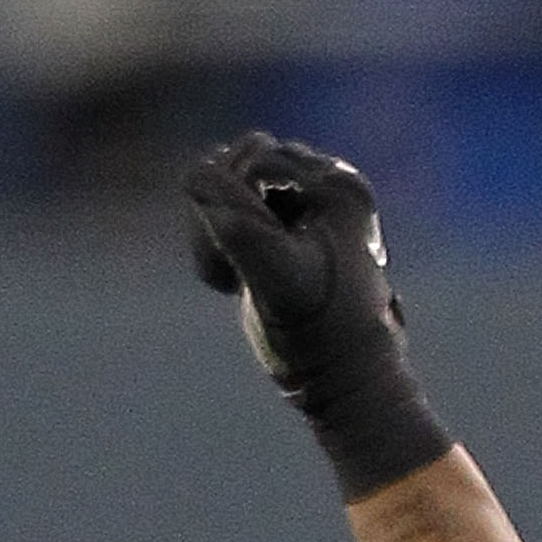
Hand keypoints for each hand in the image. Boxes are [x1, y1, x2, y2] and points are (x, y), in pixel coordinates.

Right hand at [182, 132, 449, 499]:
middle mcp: (323, 182)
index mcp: (336, 186)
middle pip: (238, 161)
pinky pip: (225, 208)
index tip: (240, 263)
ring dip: (214, 228)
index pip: (255, 158)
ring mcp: (302, 202)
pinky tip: (234, 282)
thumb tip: (196, 175)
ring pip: (226, 182)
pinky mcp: (281, 226)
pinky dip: (217, 242)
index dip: (234, 205)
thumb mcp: (280, 282)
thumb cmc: (324, 337)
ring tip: (233, 278)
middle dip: (223, 214)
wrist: (345, 382)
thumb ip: (241, 229)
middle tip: (233, 274)